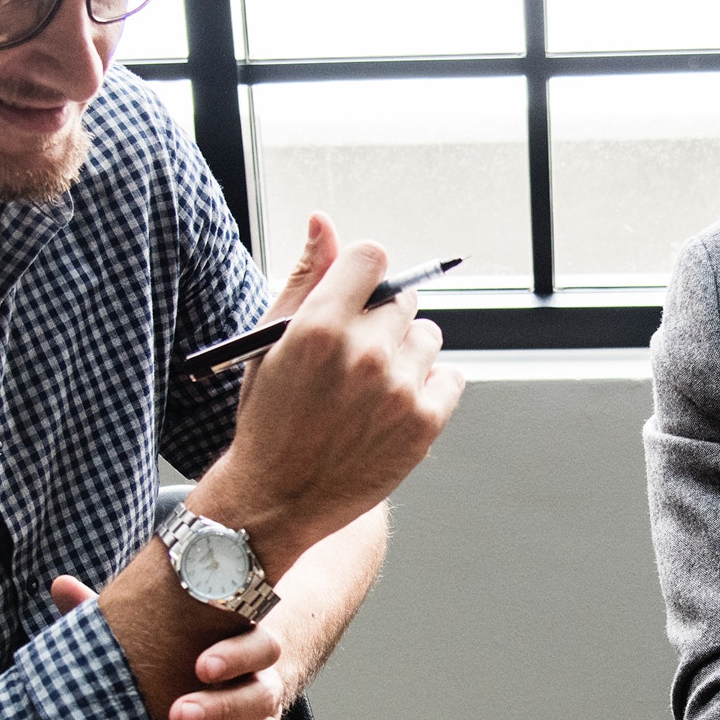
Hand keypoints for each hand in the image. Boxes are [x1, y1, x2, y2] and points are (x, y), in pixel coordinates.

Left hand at [56, 577, 288, 719]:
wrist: (235, 672)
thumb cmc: (188, 647)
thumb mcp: (163, 629)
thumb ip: (115, 612)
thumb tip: (60, 586)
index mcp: (243, 647)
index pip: (259, 644)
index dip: (236, 655)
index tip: (200, 665)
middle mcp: (260, 685)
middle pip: (260, 695)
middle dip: (221, 707)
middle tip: (178, 715)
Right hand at [194, 220, 462, 572]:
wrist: (275, 499)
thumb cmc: (268, 416)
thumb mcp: (270, 343)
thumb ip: (304, 277)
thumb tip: (324, 220)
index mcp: (319, 324)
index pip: (372, 257)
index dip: (363, 274)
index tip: (355, 296)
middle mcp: (364, 352)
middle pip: (402, 299)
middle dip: (381, 320)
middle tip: (354, 357)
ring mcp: (398, 389)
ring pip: (428, 336)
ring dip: (407, 353)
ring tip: (373, 386)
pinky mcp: (424, 423)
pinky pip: (451, 377)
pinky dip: (430, 387)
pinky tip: (395, 406)